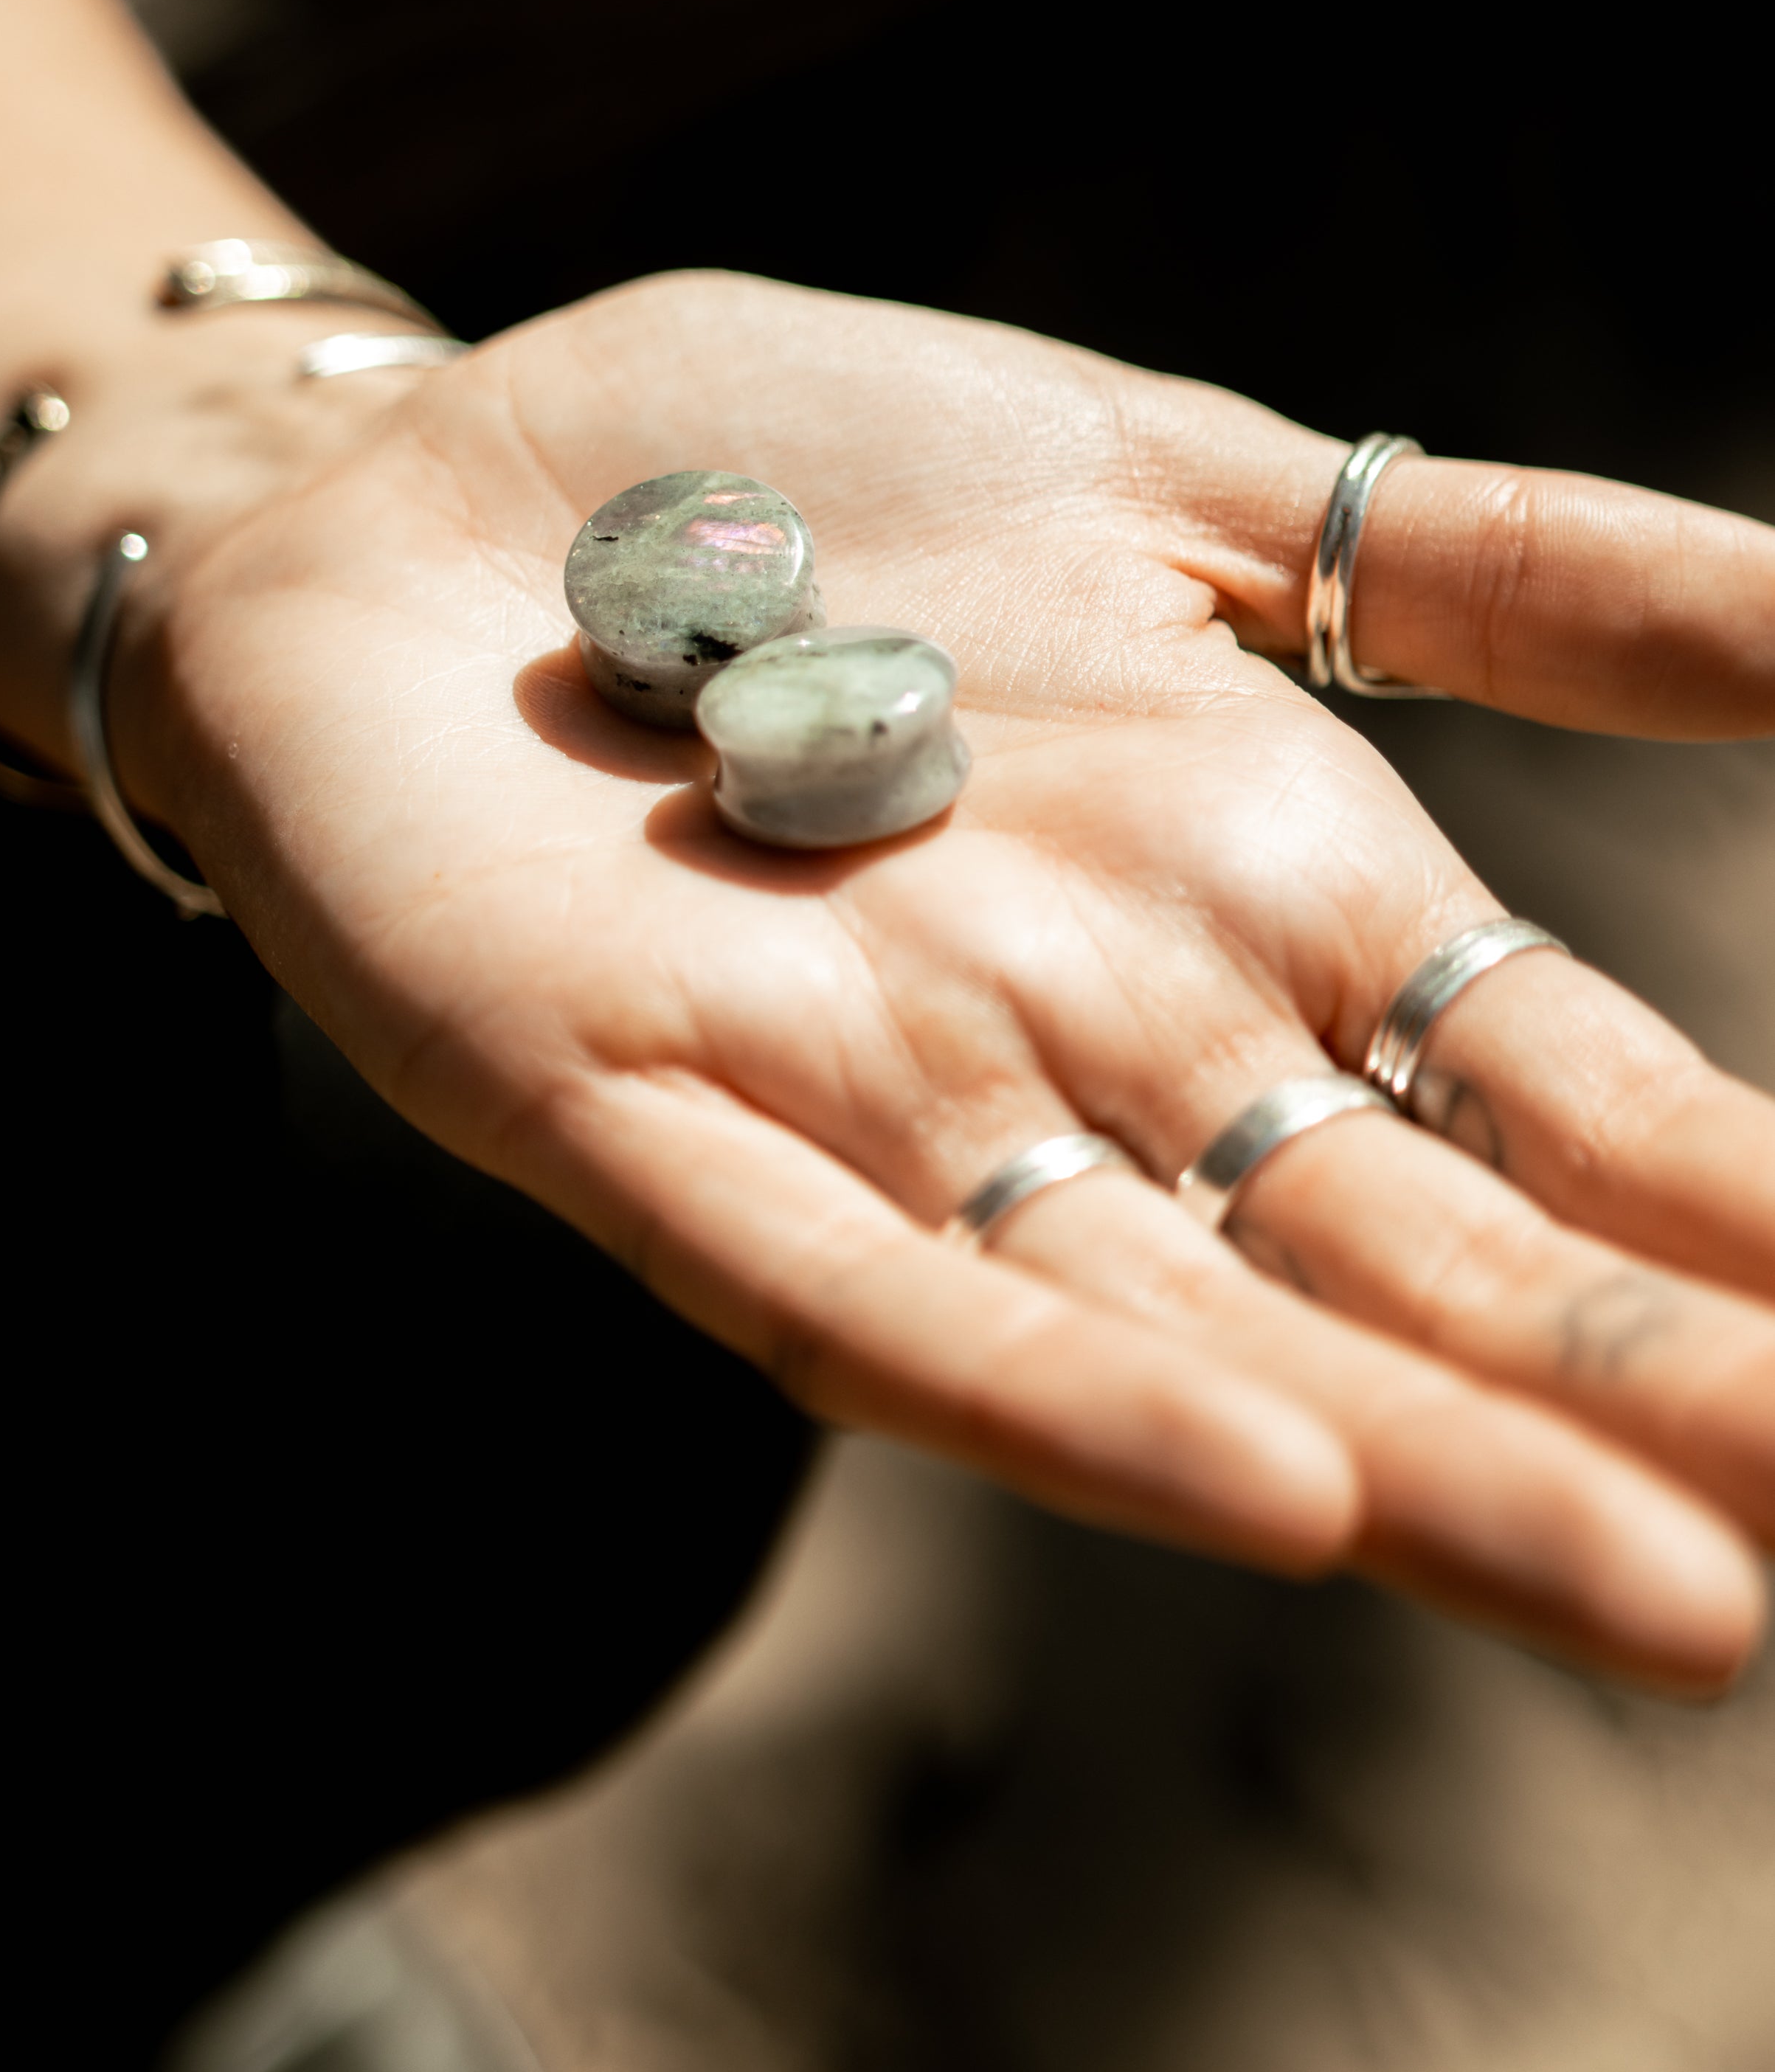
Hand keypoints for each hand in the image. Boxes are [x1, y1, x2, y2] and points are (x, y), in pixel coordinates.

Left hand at [99, 272, 1774, 1689]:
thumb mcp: (1179, 480)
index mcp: (1256, 898)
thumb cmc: (803, 477)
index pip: (1559, 1099)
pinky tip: (1256, 1499)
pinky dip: (1047, 1391)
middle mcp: (1106, 1040)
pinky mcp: (629, 1118)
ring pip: (1182, 1328)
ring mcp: (877, 1099)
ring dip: (1414, 1467)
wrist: (427, 476)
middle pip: (1404, 1260)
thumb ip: (1491, 569)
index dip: (1737, 1225)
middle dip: (1620, 1400)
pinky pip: (859, 1290)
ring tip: (1666, 1595)